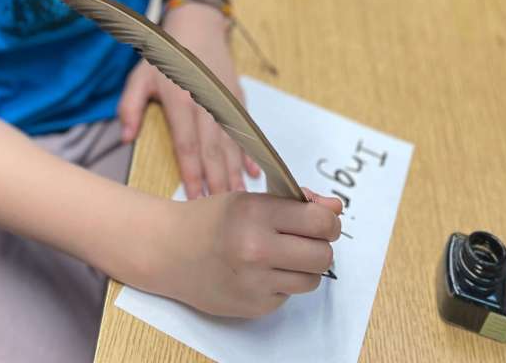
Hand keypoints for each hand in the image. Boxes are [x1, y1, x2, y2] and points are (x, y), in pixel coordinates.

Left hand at [117, 4, 259, 197]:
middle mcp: (206, 102)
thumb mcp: (139, 76)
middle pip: (213, 150)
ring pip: (231, 144)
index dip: (191, 172)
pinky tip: (254, 174)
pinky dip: (249, 153)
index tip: (194, 198)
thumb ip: (130, 106)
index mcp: (180, 99)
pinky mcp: (237, 99)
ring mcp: (225, 101)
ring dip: (234, 173)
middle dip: (216, 181)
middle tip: (220, 209)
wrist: (197, 26)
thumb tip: (126, 138)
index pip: (187, 144)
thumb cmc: (165, 54)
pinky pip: (244, 131)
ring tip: (238, 200)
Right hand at [147, 189, 342, 317]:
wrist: (169, 250)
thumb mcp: (249, 199)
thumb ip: (294, 203)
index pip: (320, 221)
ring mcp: (255, 281)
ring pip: (312, 279)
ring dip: (304, 267)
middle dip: (320, 245)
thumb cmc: (211, 219)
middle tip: (306, 238)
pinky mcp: (254, 306)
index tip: (322, 220)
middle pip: (323, 254)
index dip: (328, 220)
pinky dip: (283, 283)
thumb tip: (336, 208)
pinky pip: (289, 295)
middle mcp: (256, 248)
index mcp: (256, 212)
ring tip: (283, 255)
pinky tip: (261, 272)